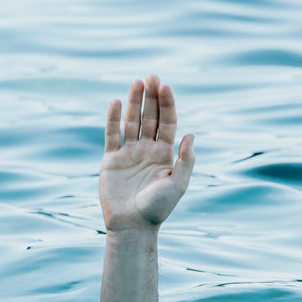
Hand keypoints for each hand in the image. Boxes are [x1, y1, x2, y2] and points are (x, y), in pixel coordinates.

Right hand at [100, 75, 194, 232]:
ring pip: (131, 121)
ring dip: (133, 102)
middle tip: (152, 76)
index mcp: (165, 154)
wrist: (132, 225)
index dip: (167, 104)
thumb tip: (191, 133)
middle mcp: (147, 150)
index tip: (166, 87)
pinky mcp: (111, 159)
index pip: (167, 123)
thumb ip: (186, 160)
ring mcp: (128, 153)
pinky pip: (112, 134)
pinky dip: (113, 118)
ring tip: (136, 82)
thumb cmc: (158, 208)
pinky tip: (116, 102)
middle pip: (150, 117)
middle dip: (151, 97)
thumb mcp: (178, 184)